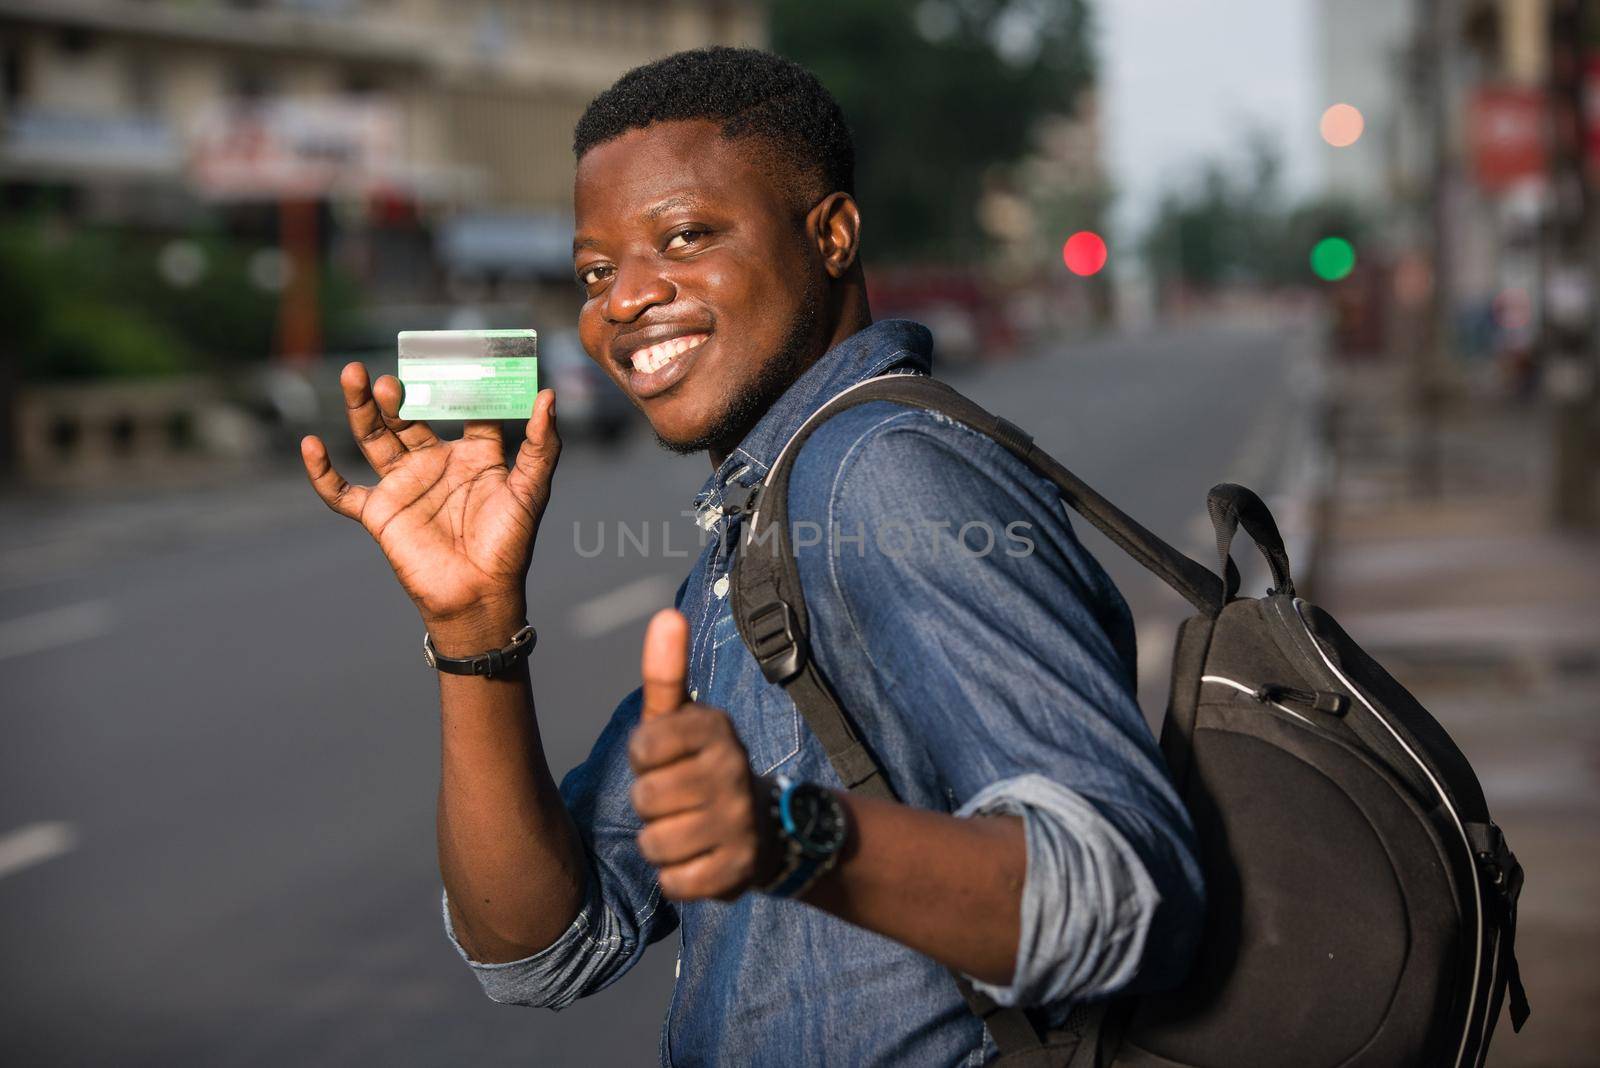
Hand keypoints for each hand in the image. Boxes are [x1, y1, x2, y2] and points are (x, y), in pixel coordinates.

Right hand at [299, 362, 559, 638]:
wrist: (479, 594)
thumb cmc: (509, 544)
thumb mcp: (530, 490)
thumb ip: (541, 445)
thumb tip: (547, 395)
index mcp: (473, 453)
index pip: (462, 408)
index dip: (457, 382)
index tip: (454, 352)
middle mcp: (434, 462)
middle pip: (408, 416)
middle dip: (398, 393)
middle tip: (393, 373)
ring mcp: (404, 485)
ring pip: (374, 438)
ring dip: (362, 409)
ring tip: (356, 377)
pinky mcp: (379, 513)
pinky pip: (341, 492)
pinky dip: (322, 472)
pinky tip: (311, 446)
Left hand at [628, 610, 775, 901]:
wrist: (767, 829)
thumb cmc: (702, 767)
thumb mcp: (684, 720)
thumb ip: (666, 672)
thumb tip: (666, 614)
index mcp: (716, 728)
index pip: (643, 745)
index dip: (645, 758)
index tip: (667, 758)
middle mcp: (733, 770)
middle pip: (645, 798)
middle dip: (650, 804)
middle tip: (679, 799)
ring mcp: (738, 823)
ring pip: (654, 844)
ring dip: (661, 843)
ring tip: (687, 830)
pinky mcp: (737, 872)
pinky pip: (673, 883)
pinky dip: (677, 877)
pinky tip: (698, 859)